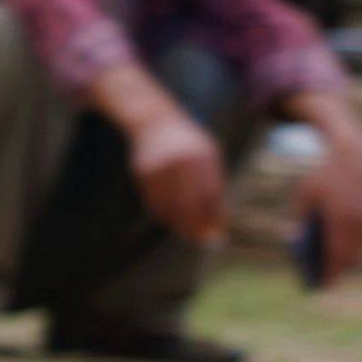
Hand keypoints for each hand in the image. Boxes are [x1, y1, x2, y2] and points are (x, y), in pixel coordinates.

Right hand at [129, 110, 226, 244]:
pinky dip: (165, 215)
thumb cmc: (189, 143)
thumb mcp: (208, 154)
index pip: (210, 194)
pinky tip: (173, 220)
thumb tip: (218, 221)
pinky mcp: (142, 172)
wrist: (154, 121)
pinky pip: (154, 202)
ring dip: (180, 224)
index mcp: (201, 155)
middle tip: (203, 240)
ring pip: (169, 206)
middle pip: (189, 204)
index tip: (217, 233)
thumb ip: (215, 184)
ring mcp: (158, 166)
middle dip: (197, 225)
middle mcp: (178, 161)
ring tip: (189, 233)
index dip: (213, 216)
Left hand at [295, 134, 361, 288]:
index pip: (336, 253)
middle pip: (349, 255)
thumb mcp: (304, 195)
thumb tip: (293, 240)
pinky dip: (353, 249)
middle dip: (337, 270)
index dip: (330, 271)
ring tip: (331, 271)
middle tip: (325, 284)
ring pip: (359, 249)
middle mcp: (358, 221)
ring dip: (346, 261)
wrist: (354, 156)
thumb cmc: (323, 176)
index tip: (321, 286)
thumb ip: (300, 219)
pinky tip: (340, 254)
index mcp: (340, 217)